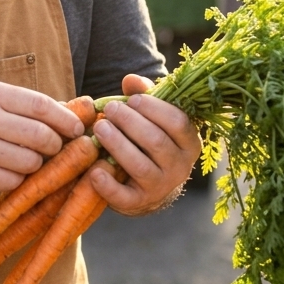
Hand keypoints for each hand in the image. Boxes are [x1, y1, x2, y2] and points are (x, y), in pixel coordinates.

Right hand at [0, 80, 83, 193]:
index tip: (77, 128)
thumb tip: (68, 112)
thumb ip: (19, 103)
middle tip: (54, 148)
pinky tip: (8, 171)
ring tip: (26, 159)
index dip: (66, 119)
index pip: (41, 105)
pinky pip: (14, 180)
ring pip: (31, 161)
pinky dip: (18, 178)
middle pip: (41, 136)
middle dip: (55, 145)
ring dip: (36, 164)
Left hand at [90, 74, 200, 215]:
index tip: (131, 99)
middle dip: (130, 122)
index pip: (178, 122)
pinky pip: (124, 196)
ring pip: (140, 166)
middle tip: (109, 109)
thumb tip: (130, 80)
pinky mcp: (138, 202)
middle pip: (156, 142)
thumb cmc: (147, 139)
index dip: (154, 108)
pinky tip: (94, 171)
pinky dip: (108, 185)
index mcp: (189, 142)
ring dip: (118, 145)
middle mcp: (180, 167)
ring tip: (99, 128)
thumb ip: (142, 95)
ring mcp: (160, 187)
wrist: (145, 184)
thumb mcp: (151, 116)